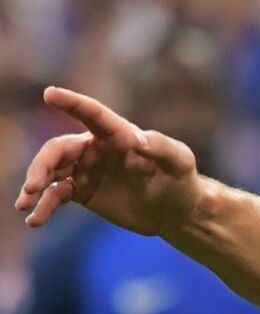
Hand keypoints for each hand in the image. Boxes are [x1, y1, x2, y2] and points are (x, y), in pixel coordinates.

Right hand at [14, 87, 202, 235]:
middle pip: (59, 149)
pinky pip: (55, 195)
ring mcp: (85, 169)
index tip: (50, 93)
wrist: (175, 211)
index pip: (93, 115)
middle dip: (42, 165)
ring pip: (50, 171)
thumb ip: (162, 148)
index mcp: (119, 135)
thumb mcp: (180, 163)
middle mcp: (96, 148)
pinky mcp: (81, 191)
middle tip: (33, 186)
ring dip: (35, 185)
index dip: (72, 103)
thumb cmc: (180, 180)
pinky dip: (43, 207)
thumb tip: (139, 140)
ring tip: (25, 204)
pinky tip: (35, 220)